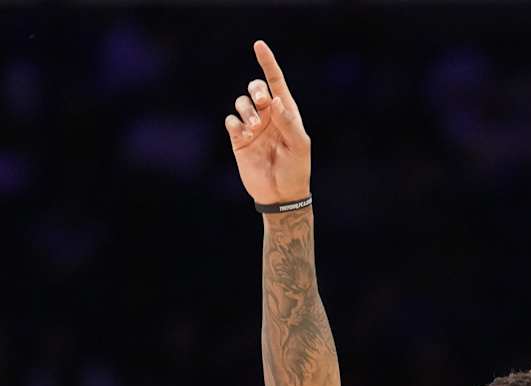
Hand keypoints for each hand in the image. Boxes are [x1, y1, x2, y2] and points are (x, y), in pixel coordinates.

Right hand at [226, 40, 311, 206]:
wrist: (281, 195)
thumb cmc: (296, 170)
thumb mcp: (299, 145)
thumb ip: (288, 122)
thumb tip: (274, 101)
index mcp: (285, 113)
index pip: (275, 82)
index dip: (267, 63)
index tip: (259, 45)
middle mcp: (267, 116)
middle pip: (255, 88)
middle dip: (256, 90)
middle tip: (262, 104)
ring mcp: (252, 127)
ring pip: (241, 103)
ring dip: (246, 110)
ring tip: (254, 128)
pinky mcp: (238, 140)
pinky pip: (231, 121)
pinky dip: (235, 123)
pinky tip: (244, 135)